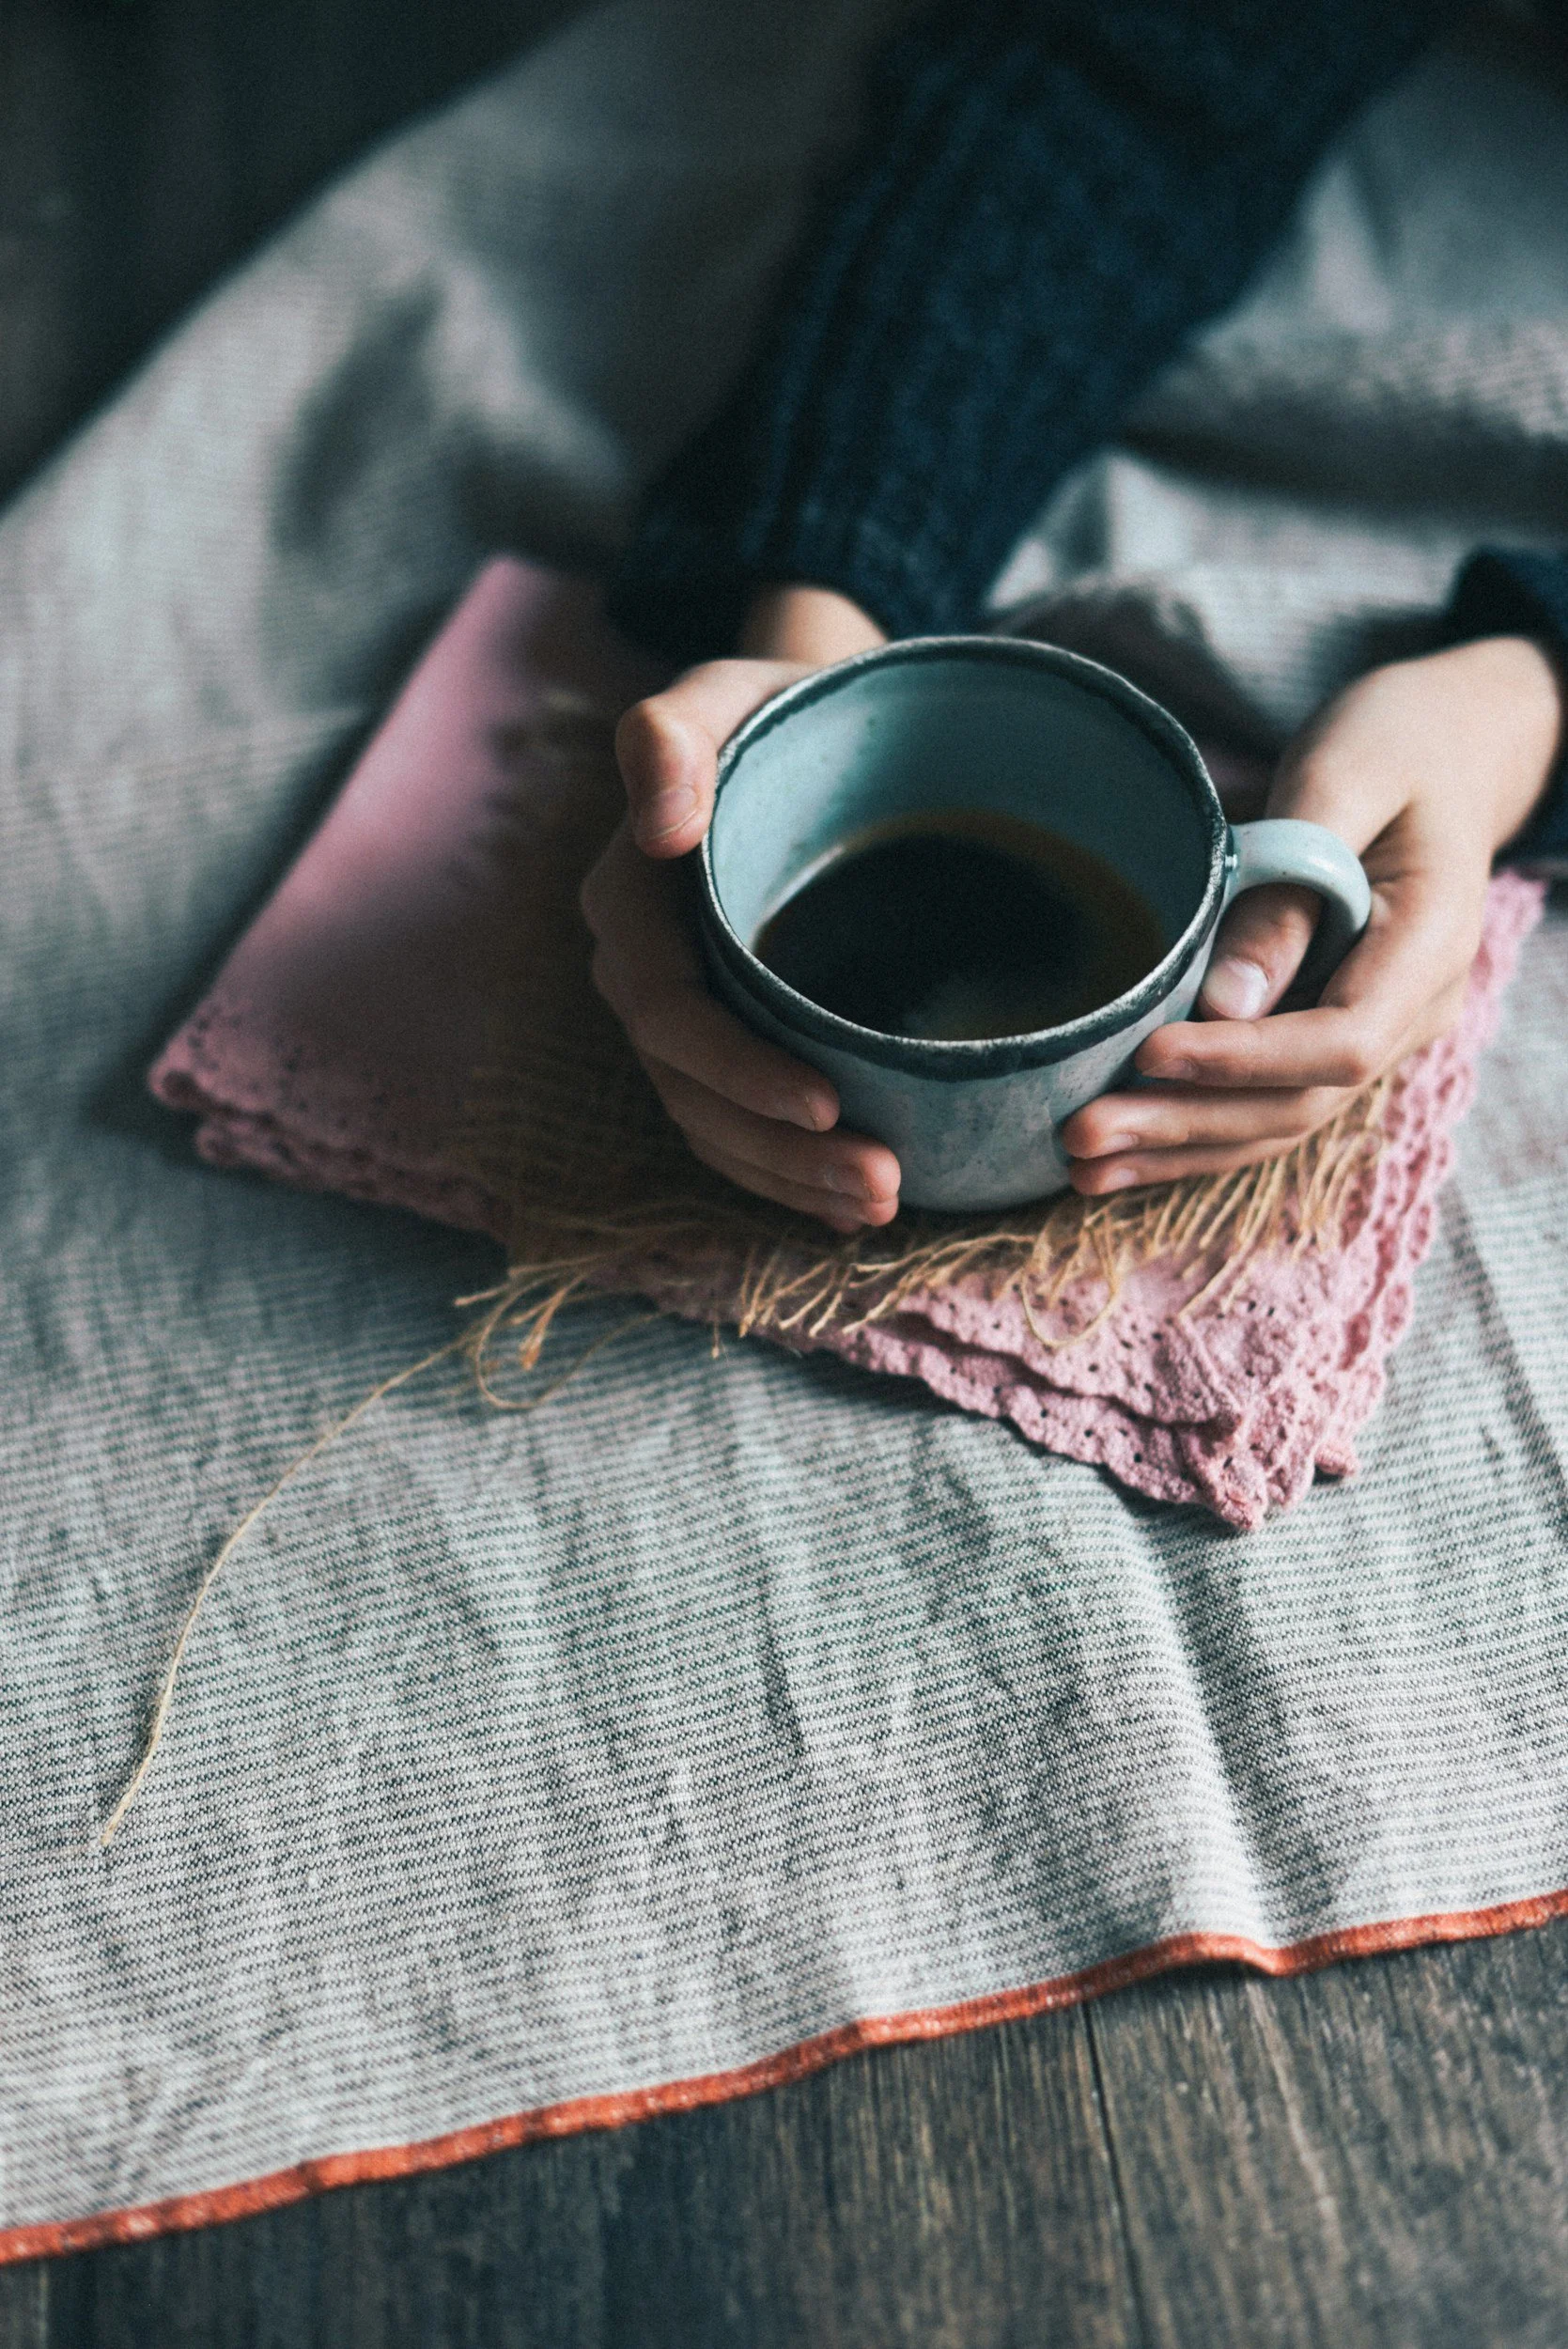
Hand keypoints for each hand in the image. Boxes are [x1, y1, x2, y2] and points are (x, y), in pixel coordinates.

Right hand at [582, 585, 902, 1232]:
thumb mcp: (728, 693)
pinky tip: (853, 1203)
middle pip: (692, 1089)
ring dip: (790, 1179)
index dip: (738, 1070)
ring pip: (714, 1123)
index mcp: (632, 900)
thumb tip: (660, 822)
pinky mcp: (727, 1037)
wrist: (812, 724)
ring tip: (882, 1203)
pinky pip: (736, 1126)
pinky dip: (788, 1172)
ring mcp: (682, 1013)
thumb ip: (674, 736)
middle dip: (778, 1152)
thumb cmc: (778, 706)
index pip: (667, 1011)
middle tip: (882, 1184)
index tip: (828, 1105)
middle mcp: (642, 968)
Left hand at [1063, 636, 1564, 1193]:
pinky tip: (1119, 1154)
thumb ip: (1290, 889)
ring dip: (1177, 1148)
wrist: (1447, 747)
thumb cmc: (1395, 741)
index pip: (1339, 1041)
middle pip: (1298, 1102)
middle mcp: (1412, 1010)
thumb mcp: (1343, 781)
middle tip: (1081, 1134)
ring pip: (1277, 1119)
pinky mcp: (1326, 1032)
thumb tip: (1226, 1004)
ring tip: (1080, 1167)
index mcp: (1429, 947)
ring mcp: (1374, 1031)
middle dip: (1186, 1124)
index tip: (1150, 1053)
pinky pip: (1262, 1099)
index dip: (1242, 1061)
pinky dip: (1191, 1130)